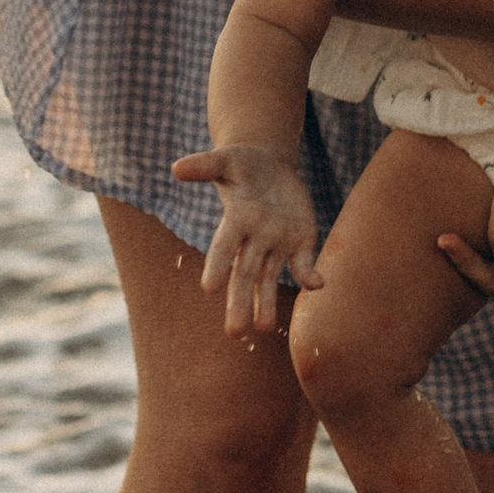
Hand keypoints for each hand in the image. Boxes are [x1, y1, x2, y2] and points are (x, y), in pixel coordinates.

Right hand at [172, 144, 318, 338]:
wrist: (269, 165)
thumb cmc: (241, 164)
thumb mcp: (225, 159)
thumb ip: (204, 165)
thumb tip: (176, 168)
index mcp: (235, 219)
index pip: (223, 247)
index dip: (217, 265)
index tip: (209, 288)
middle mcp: (254, 238)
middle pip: (245, 274)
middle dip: (240, 302)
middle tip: (234, 333)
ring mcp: (277, 242)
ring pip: (270, 278)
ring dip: (267, 303)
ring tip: (265, 330)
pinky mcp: (300, 240)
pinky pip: (303, 263)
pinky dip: (308, 274)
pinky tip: (316, 285)